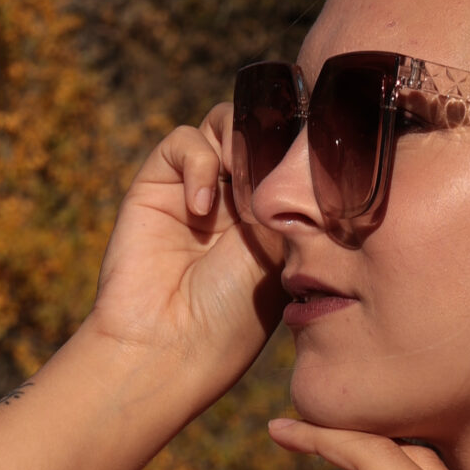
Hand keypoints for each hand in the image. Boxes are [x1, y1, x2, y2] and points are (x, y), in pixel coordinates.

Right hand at [87, 104, 284, 391]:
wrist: (167, 347)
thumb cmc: (233, 318)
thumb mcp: (283, 256)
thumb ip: (294, 201)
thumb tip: (304, 148)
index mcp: (275, 216)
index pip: (293, 156)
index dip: (302, 148)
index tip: (312, 163)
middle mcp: (237, 197)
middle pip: (263, 130)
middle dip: (274, 141)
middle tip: (275, 179)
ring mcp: (198, 188)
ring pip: (226, 123)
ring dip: (240, 144)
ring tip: (242, 195)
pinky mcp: (158, 185)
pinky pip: (184, 141)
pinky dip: (197, 161)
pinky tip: (200, 208)